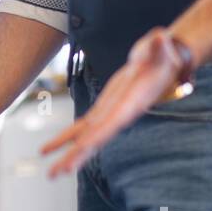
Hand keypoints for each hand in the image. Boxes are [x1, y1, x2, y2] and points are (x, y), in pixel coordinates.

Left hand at [41, 28, 188, 176]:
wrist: (163, 64)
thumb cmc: (163, 55)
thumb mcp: (162, 46)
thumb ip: (159, 44)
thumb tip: (159, 37)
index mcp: (130, 104)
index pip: (112, 122)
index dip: (97, 135)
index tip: (81, 148)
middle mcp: (119, 116)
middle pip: (95, 139)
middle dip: (76, 156)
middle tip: (56, 173)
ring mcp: (109, 115)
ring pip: (85, 139)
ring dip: (67, 154)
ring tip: (50, 172)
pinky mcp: (102, 110)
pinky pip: (81, 127)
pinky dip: (65, 138)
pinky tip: (49, 149)